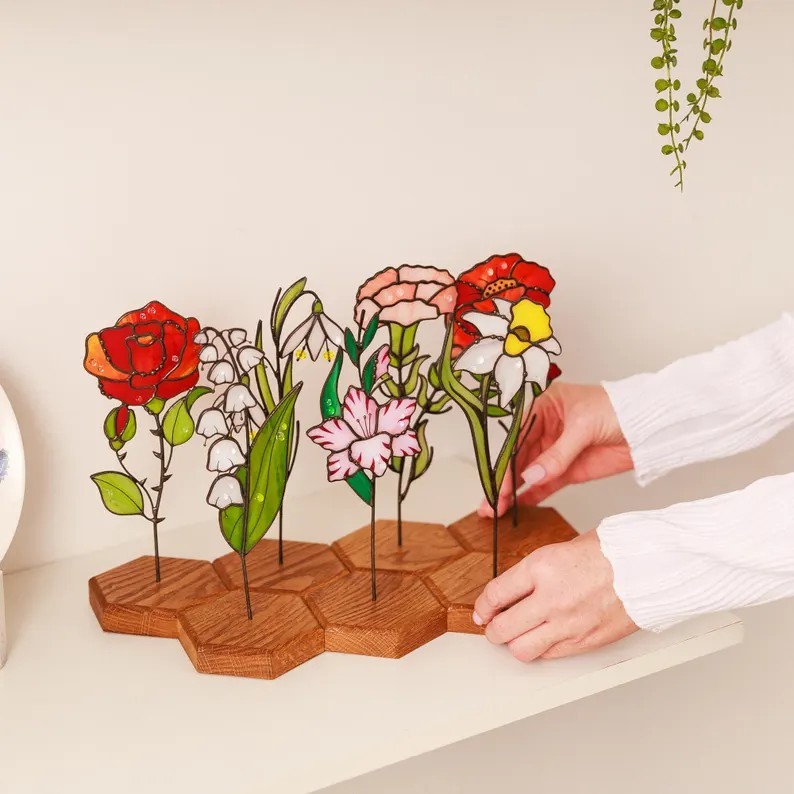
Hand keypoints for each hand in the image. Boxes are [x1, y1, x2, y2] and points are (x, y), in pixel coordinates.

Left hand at [473, 530, 637, 659]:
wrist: (650, 568)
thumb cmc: (613, 553)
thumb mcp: (563, 547)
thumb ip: (537, 570)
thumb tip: (516, 587)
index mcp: (542, 568)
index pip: (496, 595)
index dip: (483, 606)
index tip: (482, 610)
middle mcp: (550, 599)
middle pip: (502, 628)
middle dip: (493, 629)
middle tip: (493, 626)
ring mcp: (568, 624)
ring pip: (522, 649)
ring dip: (514, 644)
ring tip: (516, 635)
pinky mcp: (585, 642)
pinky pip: (549, 655)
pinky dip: (540, 650)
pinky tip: (542, 639)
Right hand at [480, 383, 632, 517]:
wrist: (652, 426)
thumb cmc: (620, 408)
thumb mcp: (583, 427)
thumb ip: (557, 454)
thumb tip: (531, 476)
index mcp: (543, 406)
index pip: (516, 435)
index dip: (505, 459)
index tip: (498, 481)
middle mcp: (546, 428)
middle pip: (518, 457)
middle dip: (505, 480)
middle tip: (494, 501)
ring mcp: (557, 450)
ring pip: (529, 473)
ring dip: (515, 491)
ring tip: (500, 509)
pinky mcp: (570, 469)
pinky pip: (546, 484)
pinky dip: (533, 495)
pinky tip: (520, 505)